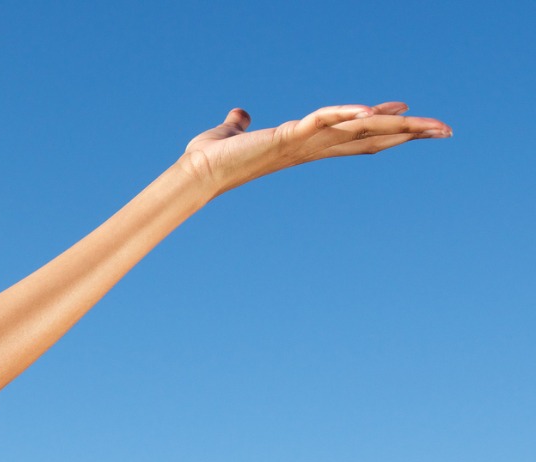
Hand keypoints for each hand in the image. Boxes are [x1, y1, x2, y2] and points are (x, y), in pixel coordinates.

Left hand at [178, 101, 451, 196]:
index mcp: (306, 144)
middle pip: (371, 139)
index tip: (411, 117)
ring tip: (430, 123)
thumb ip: (241, 123)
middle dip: (409, 133)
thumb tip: (240, 114)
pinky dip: (344, 114)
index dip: (383, 129)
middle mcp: (311, 147)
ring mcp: (303, 143)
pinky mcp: (287, 137)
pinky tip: (367, 110)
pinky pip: (323, 122)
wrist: (195, 171)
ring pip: (359, 131)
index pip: (354, 137)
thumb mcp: (234, 133)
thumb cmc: (212, 156)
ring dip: (395, 125)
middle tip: (447, 129)